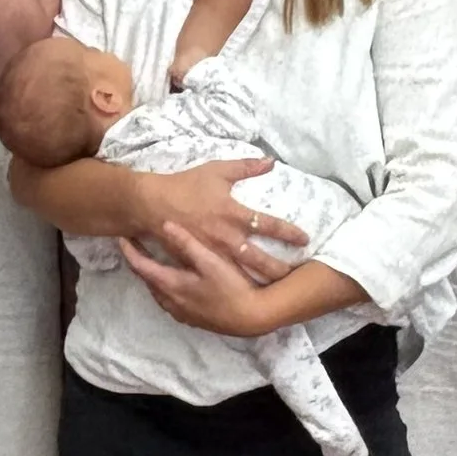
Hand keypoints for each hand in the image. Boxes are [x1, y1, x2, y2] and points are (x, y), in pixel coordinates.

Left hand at [118, 219, 293, 337]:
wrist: (252, 318)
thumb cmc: (232, 287)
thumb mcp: (210, 261)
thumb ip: (187, 243)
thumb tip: (165, 224)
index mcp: (171, 285)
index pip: (141, 267)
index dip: (129, 251)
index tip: (121, 237)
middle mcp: (171, 301)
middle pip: (147, 280)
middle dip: (139, 262)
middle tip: (136, 245)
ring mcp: (181, 313)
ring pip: (157, 291)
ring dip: (152, 275)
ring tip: (151, 260)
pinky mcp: (191, 319)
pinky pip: (168, 300)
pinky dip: (164, 287)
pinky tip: (173, 281)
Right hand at [140, 159, 302, 281]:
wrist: (151, 204)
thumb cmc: (186, 186)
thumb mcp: (216, 171)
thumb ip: (245, 167)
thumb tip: (270, 161)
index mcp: (234, 213)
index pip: (269, 224)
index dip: (289, 232)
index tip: (305, 239)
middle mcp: (226, 236)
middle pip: (259, 258)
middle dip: (279, 269)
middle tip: (296, 277)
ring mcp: (213, 252)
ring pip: (242, 272)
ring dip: (260, 281)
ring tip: (278, 292)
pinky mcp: (198, 262)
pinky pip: (220, 277)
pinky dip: (234, 285)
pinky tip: (245, 294)